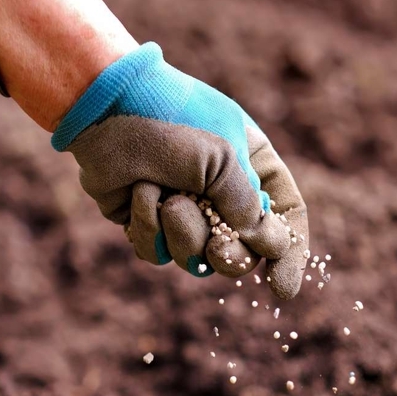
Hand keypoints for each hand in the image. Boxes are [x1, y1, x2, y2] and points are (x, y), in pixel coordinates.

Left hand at [52, 43, 309, 299]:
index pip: (287, 218)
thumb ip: (248, 206)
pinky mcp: (146, 223)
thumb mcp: (225, 159)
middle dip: (230, 254)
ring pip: (198, 258)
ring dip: (183, 233)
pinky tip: (139, 193)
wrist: (106, 106)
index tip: (282, 289)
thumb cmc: (174, 120)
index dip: (289, 254)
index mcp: (255, 169)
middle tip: (219, 246)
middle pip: (244, 251)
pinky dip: (148, 227)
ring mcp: (185, 211)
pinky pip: (157, 253)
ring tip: (168, 198)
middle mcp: (224, 194)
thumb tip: (261, 244)